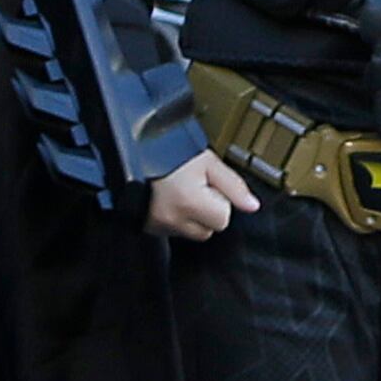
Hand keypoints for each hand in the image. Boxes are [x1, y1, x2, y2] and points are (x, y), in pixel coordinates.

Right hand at [146, 150, 260, 240]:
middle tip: (194, 185)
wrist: (127, 148)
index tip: (209, 183)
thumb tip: (252, 206)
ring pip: (189, 232)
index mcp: (190, 202)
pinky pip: (170, 229)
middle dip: (206, 210)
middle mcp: (173, 219)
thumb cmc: (164, 150)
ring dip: (190, 215)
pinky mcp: (146, 226)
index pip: (223, 219)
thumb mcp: (206, 160)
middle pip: (207, 230)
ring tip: (178, 190)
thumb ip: (233, 185)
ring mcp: (157, 225)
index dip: (220, 199)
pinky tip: (166, 197)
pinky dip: (173, 217)